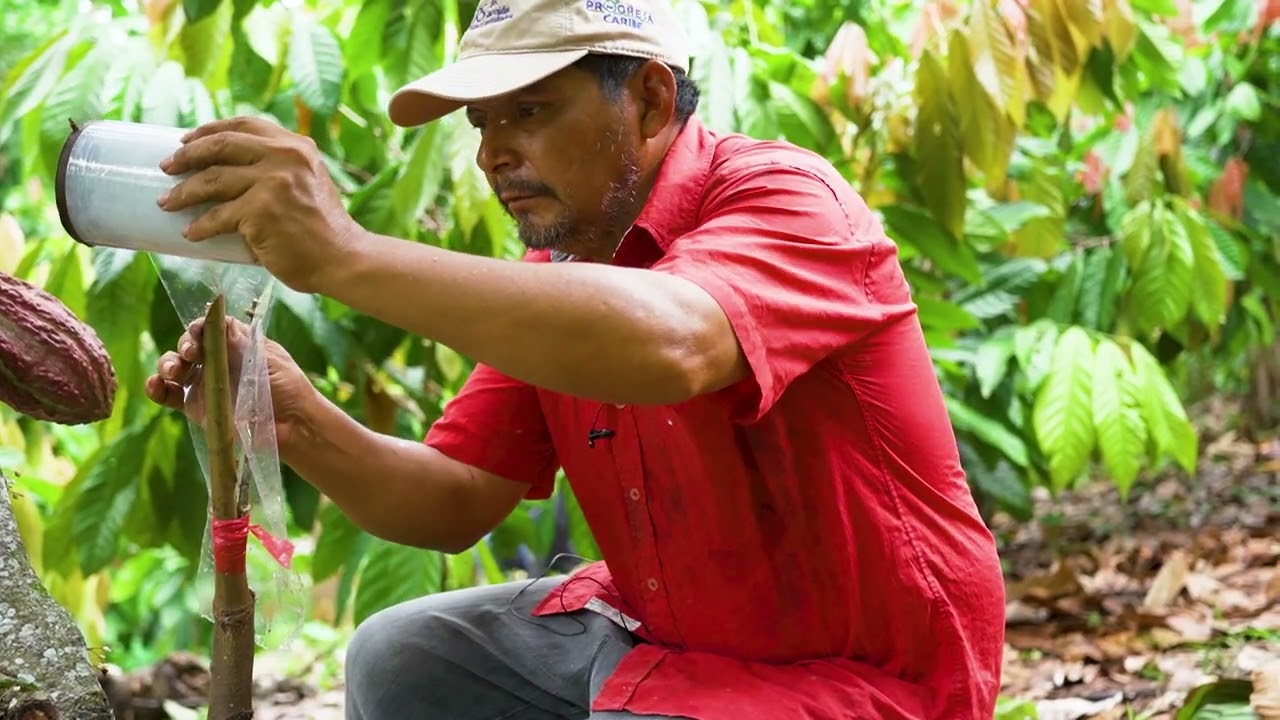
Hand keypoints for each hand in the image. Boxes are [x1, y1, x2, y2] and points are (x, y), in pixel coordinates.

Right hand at [145, 315, 314, 449]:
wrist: (293, 428)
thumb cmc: (288, 389)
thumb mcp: (269, 361)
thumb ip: (241, 344)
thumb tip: (219, 319)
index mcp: (236, 344)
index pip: (210, 328)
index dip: (200, 326)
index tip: (198, 331)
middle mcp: (217, 360)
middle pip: (189, 345)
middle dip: (184, 345)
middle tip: (190, 354)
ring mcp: (204, 383)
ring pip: (175, 367)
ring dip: (167, 364)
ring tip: (173, 372)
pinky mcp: (196, 406)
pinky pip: (169, 395)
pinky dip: (157, 389)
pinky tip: (155, 386)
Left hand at [156, 116, 363, 292]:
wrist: (343, 258)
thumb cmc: (323, 229)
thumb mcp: (309, 182)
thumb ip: (281, 170)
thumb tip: (231, 173)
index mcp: (296, 146)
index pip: (245, 126)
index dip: (210, 130)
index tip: (187, 139)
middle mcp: (285, 157)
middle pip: (221, 145)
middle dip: (187, 155)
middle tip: (167, 167)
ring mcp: (272, 182)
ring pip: (211, 181)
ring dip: (183, 193)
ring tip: (166, 202)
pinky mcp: (260, 211)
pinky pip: (218, 218)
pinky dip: (200, 227)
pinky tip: (190, 233)